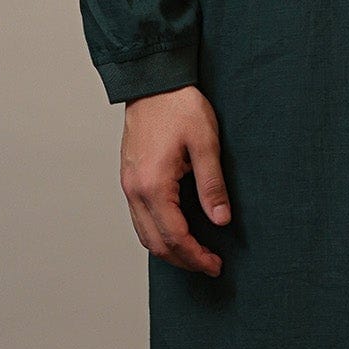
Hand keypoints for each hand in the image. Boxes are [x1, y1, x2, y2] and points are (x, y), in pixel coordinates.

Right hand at [120, 85, 231, 274]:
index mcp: (153, 184)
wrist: (153, 82)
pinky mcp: (129, 179)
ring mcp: (128, 185)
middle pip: (156, 243)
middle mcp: (135, 190)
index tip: (215, 264)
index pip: (175, 236)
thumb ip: (212, 185)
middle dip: (183, 260)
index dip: (196, 256)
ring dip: (169, 250)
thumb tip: (220, 219)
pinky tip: (176, 232)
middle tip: (209, 265)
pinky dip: (157, 233)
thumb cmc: (179, 106)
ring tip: (195, 254)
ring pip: (144, 234)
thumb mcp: (206, 143)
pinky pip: (139, 218)